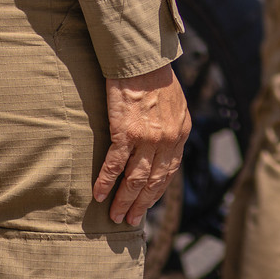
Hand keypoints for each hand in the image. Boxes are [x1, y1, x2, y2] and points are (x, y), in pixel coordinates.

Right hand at [94, 61, 190, 226]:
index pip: (170, 171)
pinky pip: (115, 165)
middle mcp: (168, 139)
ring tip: (115, 215)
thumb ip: (171, 126)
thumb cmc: (156, 76)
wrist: (142, 59)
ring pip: (135, 179)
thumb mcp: (175, 103)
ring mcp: (147, 138)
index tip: (148, 203)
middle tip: (130, 220)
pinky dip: (106, 182)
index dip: (157, 190)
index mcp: (181, 132)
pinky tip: (98, 194)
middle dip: (141, 203)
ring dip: (124, 200)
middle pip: (153, 181)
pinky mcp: (126, 132)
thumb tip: (164, 144)